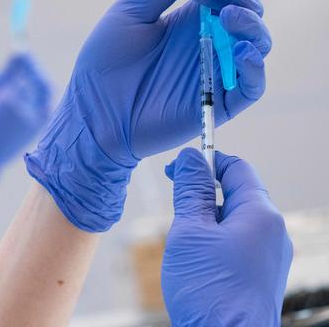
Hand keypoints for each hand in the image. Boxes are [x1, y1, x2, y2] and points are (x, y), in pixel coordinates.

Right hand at [0, 53, 51, 186]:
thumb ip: (5, 74)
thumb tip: (18, 53)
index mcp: (11, 99)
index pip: (28, 71)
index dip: (27, 60)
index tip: (22, 51)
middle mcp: (28, 111)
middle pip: (42, 83)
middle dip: (36, 71)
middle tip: (26, 63)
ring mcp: (36, 122)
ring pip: (44, 95)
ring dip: (36, 84)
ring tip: (18, 83)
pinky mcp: (38, 130)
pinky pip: (42, 106)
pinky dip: (35, 98)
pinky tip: (21, 100)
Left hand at [26, 0, 270, 231]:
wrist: (93, 115)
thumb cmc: (105, 64)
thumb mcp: (132, 14)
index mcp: (190, 14)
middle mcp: (210, 38)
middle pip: (246, 4)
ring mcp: (217, 68)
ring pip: (257, 40)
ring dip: (249, 22)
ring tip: (225, 15)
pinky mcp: (219, 102)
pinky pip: (252, 84)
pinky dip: (254, 66)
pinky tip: (242, 51)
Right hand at [162, 148, 292, 325]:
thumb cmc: (209, 291)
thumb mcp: (189, 231)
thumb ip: (190, 190)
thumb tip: (190, 158)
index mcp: (261, 215)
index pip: (236, 168)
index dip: (205, 161)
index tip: (177, 168)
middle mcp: (272, 232)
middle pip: (235, 193)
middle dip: (202, 195)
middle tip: (175, 206)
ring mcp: (270, 255)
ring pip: (233, 219)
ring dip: (205, 219)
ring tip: (185, 241)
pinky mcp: (261, 274)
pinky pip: (237, 241)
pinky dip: (214, 239)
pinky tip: (197, 259)